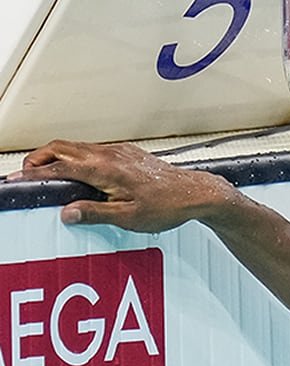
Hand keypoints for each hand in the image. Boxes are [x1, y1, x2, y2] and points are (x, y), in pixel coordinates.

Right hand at [8, 140, 241, 232]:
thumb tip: (66, 213)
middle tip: (25, 175)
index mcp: (105, 169)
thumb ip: (95, 213)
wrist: (195, 192)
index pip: (58, 167)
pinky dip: (74, 156)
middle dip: (38, 159)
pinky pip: (91, 149)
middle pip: (60, 148)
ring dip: (55, 156)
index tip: (16, 181)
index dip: (33, 174)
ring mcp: (118, 151)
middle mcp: (109, 154)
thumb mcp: (129, 217)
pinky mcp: (126, 153)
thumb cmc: (167, 206)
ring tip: (44, 172)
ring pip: (76, 146)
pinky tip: (76, 172)